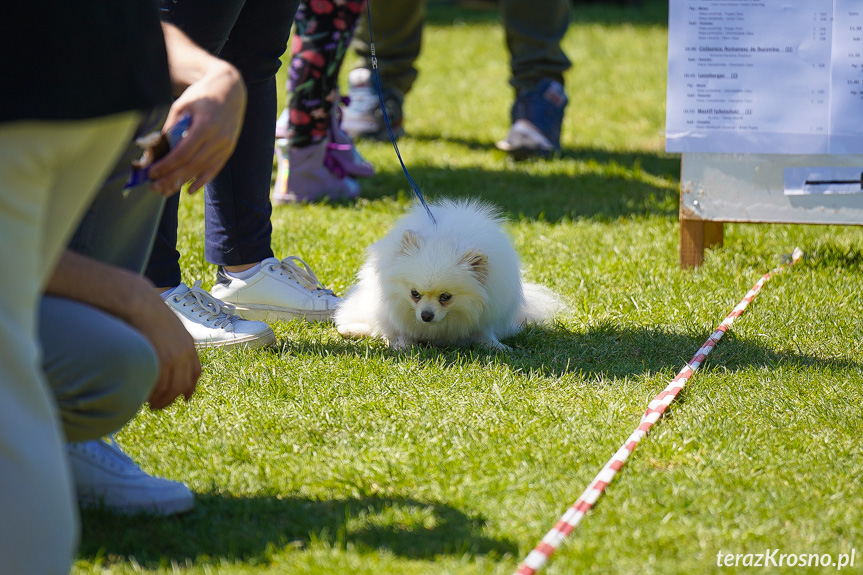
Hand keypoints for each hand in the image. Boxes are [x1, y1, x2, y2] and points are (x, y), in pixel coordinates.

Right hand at [46, 251, 199, 409]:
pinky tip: (145, 397)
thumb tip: (162, 350)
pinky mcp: (161, 359)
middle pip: (184, 384)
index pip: (195, 371)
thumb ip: (169, 340)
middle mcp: (185, 352)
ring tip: (151, 405)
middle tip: (160, 406)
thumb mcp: (167, 326)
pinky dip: (154, 394)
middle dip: (173, 398)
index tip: (186, 397)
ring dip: (162, 400)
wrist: (140, 302)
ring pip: (172, 388)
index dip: (191, 386)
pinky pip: (160, 384)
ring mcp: (174, 356)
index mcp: (188, 344)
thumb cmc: (147, 311)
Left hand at [148, 61, 245, 195]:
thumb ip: (171, 127)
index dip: (166, 166)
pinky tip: (189, 189)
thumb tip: (157, 149)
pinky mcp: (229, 150)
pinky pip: (214, 169)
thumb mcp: (182, 105)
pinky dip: (202, 180)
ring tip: (166, 190)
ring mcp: (226, 146)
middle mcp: (218, 139)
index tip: (151, 172)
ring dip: (182, 182)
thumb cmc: (202, 95)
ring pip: (202, 170)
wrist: (230, 89)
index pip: (183, 154)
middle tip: (155, 187)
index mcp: (205, 126)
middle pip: (192, 166)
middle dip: (171, 178)